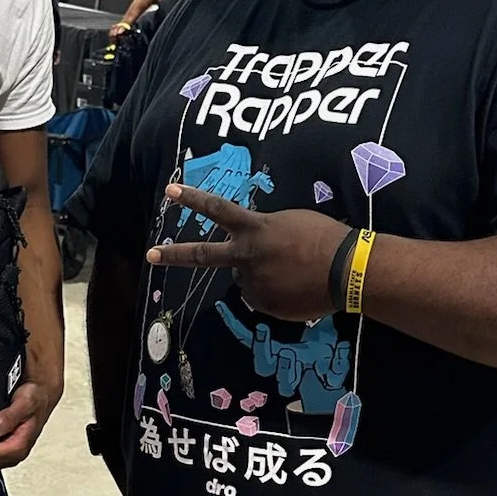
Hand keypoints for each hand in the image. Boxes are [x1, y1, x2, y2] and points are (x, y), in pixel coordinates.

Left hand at [149, 184, 349, 323]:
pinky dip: (276, 293)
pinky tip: (297, 288)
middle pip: (203, 255)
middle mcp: (246, 257)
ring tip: (293, 272)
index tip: (169, 190)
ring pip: (247, 279)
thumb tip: (258, 253)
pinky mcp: (264, 305)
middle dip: (173, 254)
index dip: (193, 198)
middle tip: (150, 255)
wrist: (346, 270)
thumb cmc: (324, 238)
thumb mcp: (291, 223)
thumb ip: (265, 234)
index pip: (217, 209)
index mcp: (254, 230)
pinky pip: (264, 297)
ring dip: (262, 275)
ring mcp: (253, 284)